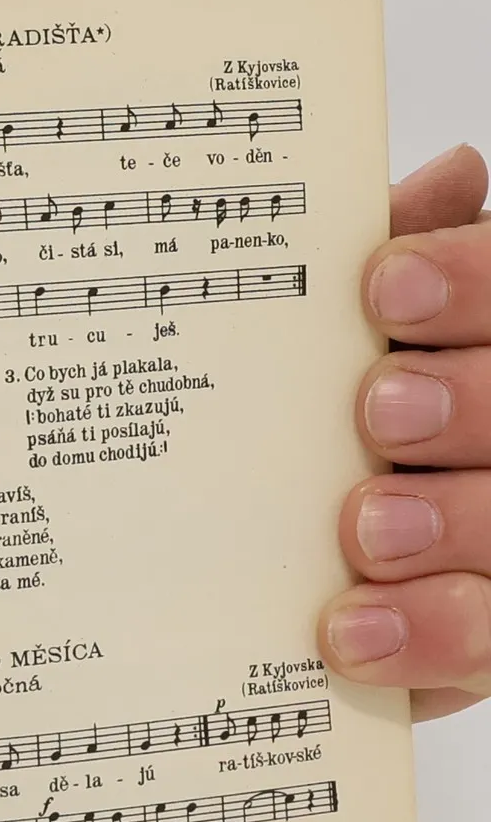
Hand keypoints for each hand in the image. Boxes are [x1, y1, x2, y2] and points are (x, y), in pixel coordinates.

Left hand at [321, 144, 490, 720]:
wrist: (346, 572)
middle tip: (379, 409)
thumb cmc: (367, 434)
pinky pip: (489, 643)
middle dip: (469, 402)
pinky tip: (350, 630)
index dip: (470, 283)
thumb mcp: (373, 347)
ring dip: (452, 522)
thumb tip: (444, 178)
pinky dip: (425, 637)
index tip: (380, 288)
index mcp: (490, 351)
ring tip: (363, 526)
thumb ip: (403, 266)